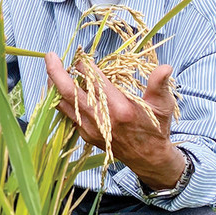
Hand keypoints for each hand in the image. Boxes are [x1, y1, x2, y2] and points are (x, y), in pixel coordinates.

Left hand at [44, 52, 184, 188]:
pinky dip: (60, 100)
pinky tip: (59, 89)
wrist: (148, 158)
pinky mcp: (85, 134)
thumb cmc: (155, 128)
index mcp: (120, 109)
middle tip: (50, 56)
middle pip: (69, 92)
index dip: (84, 66)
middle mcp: (101, 119)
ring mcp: (90, 128)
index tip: (81, 56)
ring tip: (51, 70)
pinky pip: (67, 114)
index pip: (94, 81)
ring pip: (63, 104)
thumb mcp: (163, 105)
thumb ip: (160, 85)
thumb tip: (165, 66)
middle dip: (56, 72)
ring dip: (54, 86)